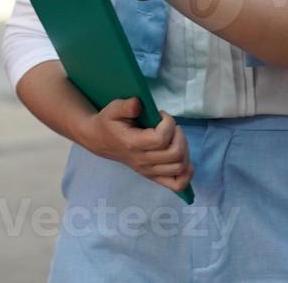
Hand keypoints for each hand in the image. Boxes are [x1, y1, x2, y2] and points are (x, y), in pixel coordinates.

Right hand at [78, 98, 192, 193]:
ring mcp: (149, 171)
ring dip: (184, 149)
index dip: (168, 123)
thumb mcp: (113, 109)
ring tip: (174, 138)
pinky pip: (177, 184)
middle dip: (178, 135)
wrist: (101, 141)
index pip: (161, 139)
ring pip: (180, 167)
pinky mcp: (154, 176)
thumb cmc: (110, 123)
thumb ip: (126, 106)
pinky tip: (182, 157)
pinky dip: (186, 173)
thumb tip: (138, 104)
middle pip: (175, 154)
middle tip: (170, 126)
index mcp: (133, 144)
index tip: (161, 115)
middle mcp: (142, 161)